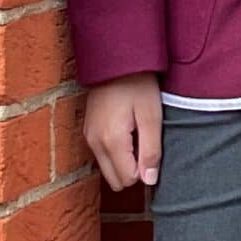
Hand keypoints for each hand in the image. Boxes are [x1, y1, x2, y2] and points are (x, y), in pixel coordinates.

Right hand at [85, 75, 163, 190]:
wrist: (115, 59)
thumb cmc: (138, 85)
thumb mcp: (152, 117)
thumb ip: (151, 151)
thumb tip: (149, 181)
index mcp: (111, 142)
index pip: (127, 180)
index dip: (144, 170)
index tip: (152, 148)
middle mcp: (94, 143)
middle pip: (114, 180)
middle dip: (133, 171)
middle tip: (146, 144)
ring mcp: (88, 137)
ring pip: (107, 169)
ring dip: (124, 161)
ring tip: (137, 135)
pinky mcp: (88, 131)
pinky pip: (102, 155)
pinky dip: (116, 152)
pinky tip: (127, 132)